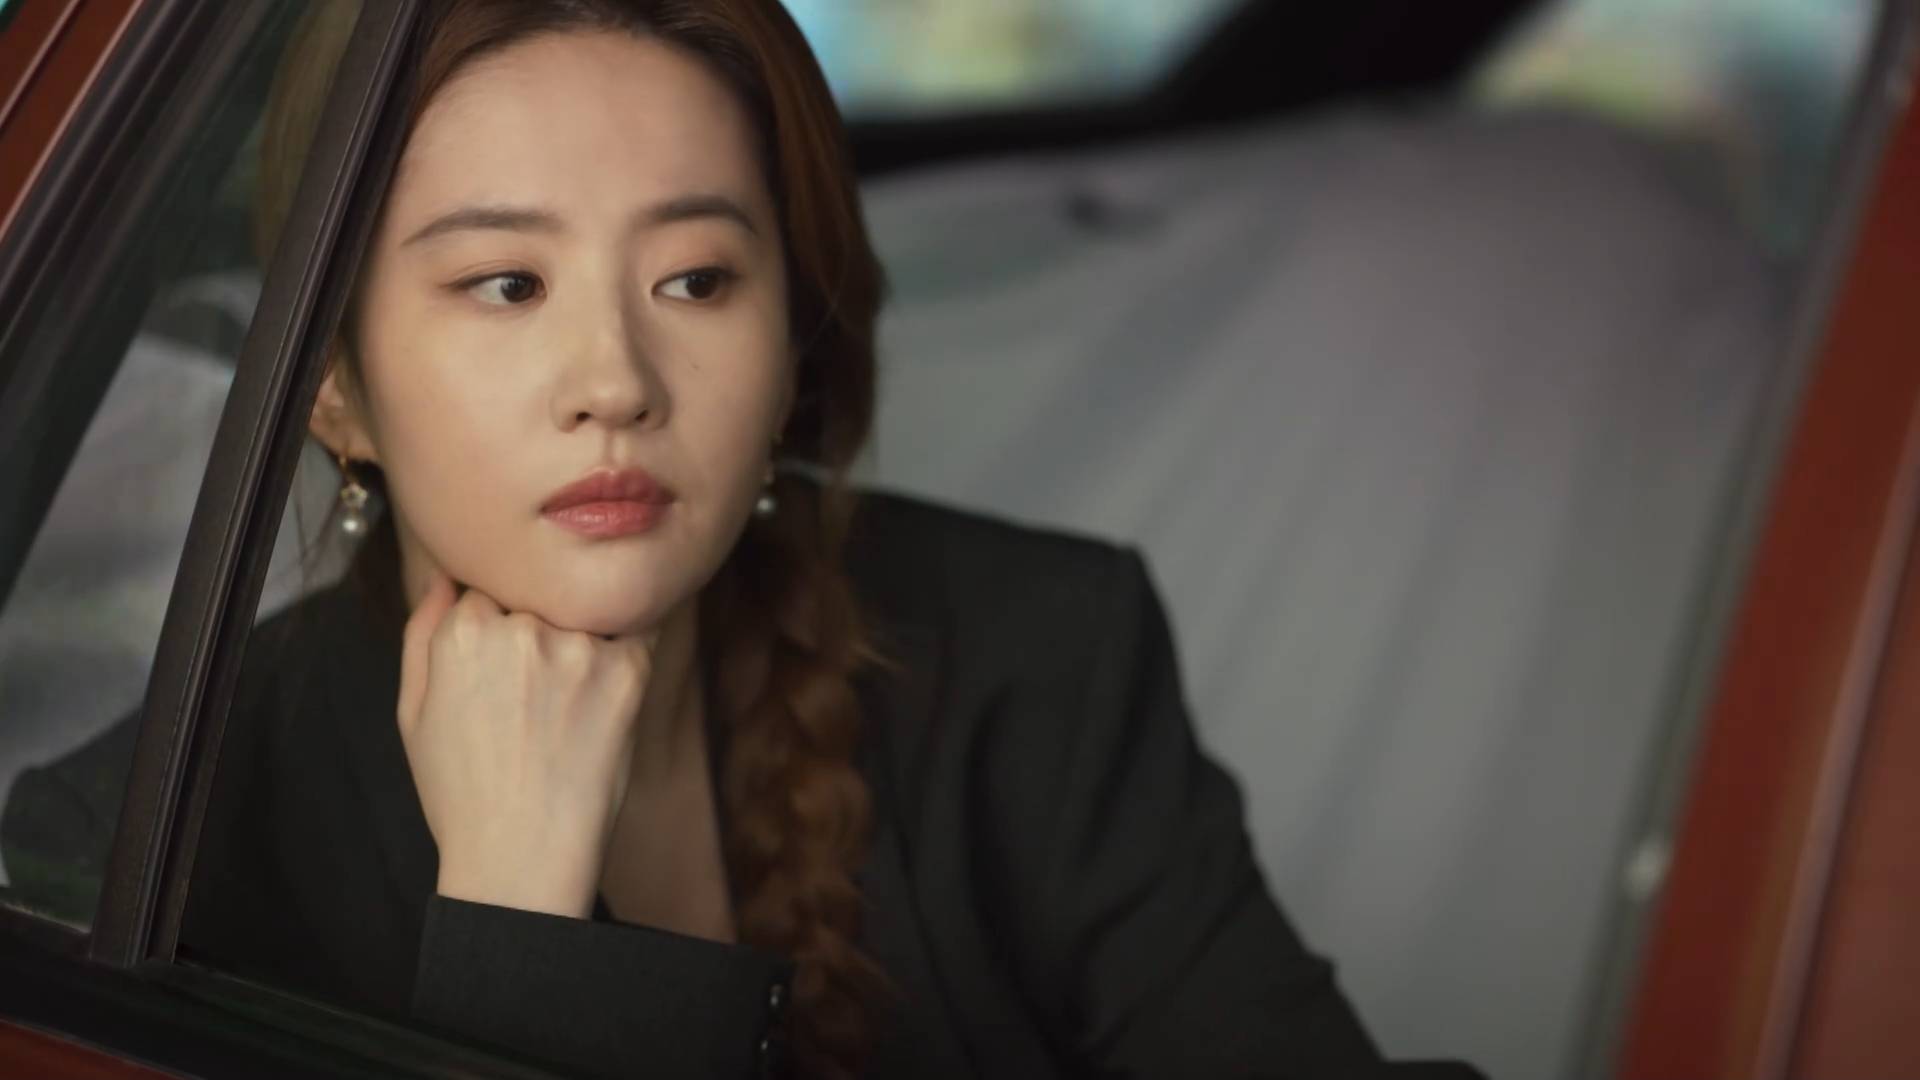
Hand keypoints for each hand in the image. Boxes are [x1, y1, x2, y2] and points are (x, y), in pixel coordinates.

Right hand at [397, 570, 654, 917]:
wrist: (522, 860)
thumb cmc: (462, 792)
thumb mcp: (413, 712)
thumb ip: (421, 631)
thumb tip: (444, 575)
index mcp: (462, 632)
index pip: (486, 586)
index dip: (495, 621)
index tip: (502, 664)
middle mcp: (521, 629)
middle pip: (537, 594)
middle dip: (538, 625)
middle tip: (537, 689)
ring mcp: (579, 648)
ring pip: (584, 610)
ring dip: (582, 638)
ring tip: (568, 707)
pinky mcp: (630, 671)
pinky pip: (638, 630)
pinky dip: (628, 650)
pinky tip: (608, 695)